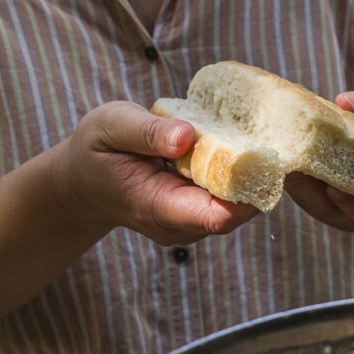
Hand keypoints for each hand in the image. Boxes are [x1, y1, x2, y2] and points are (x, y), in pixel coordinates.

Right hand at [61, 101, 258, 244]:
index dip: (249, 190)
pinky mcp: (198, 211)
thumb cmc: (95, 151)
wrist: (82, 182)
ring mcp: (191, 222)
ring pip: (238, 204)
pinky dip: (239, 171)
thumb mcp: (109, 127)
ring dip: (251, 172)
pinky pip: (230, 196)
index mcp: (158, 208)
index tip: (265, 154)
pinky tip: (237, 143)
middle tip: (270, 133)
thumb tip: (187, 136)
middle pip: (238, 211)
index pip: (218, 216)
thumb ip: (146, 132)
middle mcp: (180, 225)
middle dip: (257, 176)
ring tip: (255, 133)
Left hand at [283, 90, 353, 233]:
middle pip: (334, 213)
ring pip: (311, 203)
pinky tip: (276, 154)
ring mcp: (335, 203)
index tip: (335, 190)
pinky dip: (288, 174)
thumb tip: (345, 101)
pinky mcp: (314, 190)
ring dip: (294, 186)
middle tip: (293, 172)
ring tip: (280, 160)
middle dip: (311, 195)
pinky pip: (300, 190)